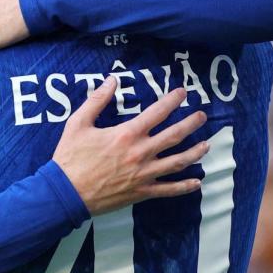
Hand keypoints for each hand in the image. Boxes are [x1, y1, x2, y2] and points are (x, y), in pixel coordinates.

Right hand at [52, 78, 208, 214]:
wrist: (66, 192)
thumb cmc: (70, 157)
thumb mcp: (78, 123)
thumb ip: (97, 100)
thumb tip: (111, 80)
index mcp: (127, 134)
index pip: (157, 113)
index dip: (172, 101)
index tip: (182, 93)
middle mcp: (141, 153)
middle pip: (174, 136)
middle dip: (191, 124)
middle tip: (202, 116)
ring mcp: (144, 174)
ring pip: (177, 162)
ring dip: (195, 152)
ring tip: (206, 145)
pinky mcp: (142, 192)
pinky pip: (168, 190)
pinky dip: (184, 187)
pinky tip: (197, 182)